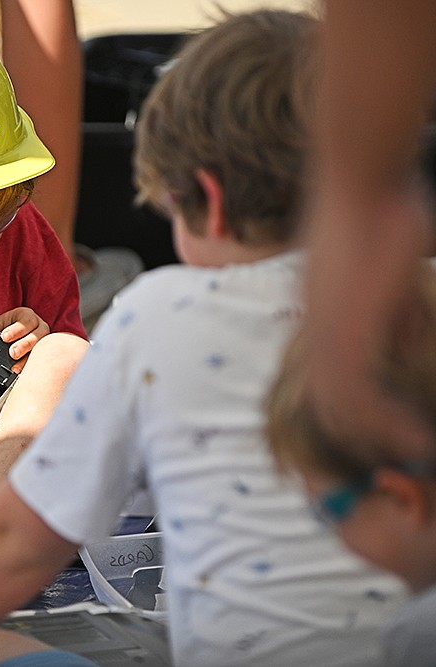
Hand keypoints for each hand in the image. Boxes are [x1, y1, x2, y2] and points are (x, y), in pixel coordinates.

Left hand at [0, 307, 49, 371]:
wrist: (13, 338)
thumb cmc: (7, 330)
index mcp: (27, 316)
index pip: (25, 321)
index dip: (15, 330)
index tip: (4, 337)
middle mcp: (39, 327)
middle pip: (37, 335)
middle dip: (24, 344)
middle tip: (13, 352)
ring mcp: (44, 341)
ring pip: (41, 349)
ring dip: (27, 358)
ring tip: (15, 366)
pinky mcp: (44, 354)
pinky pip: (40, 361)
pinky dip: (30, 366)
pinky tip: (21, 372)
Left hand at [305, 176, 435, 460]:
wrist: (360, 179)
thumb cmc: (380, 211)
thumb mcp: (388, 275)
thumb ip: (394, 315)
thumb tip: (404, 348)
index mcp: (320, 317)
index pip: (323, 379)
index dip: (348, 411)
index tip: (382, 433)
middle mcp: (313, 329)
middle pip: (325, 402)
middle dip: (361, 434)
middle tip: (398, 457)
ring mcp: (324, 330)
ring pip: (338, 406)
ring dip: (377, 436)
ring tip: (415, 453)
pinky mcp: (343, 329)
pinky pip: (356, 393)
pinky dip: (387, 422)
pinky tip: (419, 436)